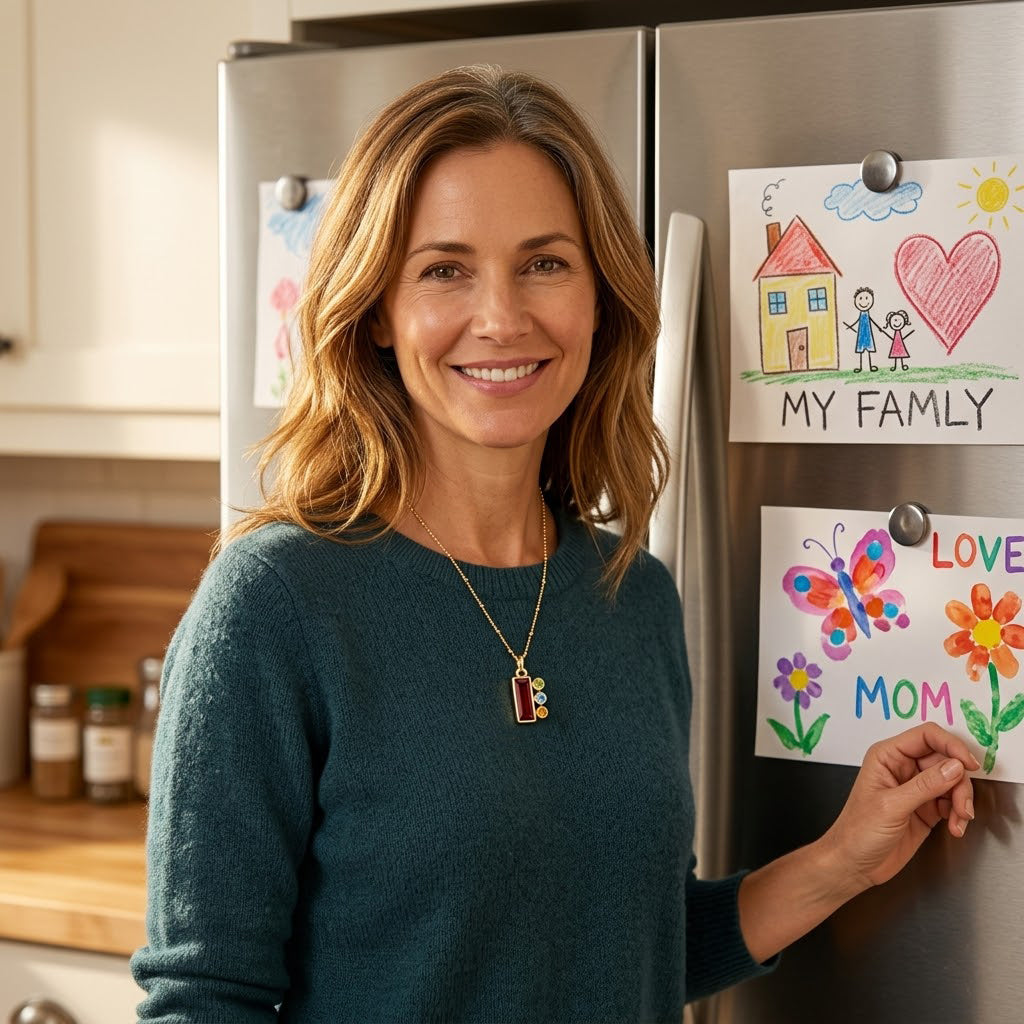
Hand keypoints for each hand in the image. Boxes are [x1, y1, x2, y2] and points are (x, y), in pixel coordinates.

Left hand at [822, 723, 978, 894]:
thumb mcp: (892, 806)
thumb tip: (955, 766)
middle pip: (945, 760)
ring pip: (952, 782)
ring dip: (961, 801)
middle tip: (962, 806)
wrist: (854, 864)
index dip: (951, 745)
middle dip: (959, 782)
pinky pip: (951, 802)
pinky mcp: (926, 808)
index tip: (969, 764)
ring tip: (958, 821)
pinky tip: (954, 828)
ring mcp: (916, 788)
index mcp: (887, 756)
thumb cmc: (858, 832)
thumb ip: (925, 786)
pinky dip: (959, 814)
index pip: (926, 736)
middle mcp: (903, 767)